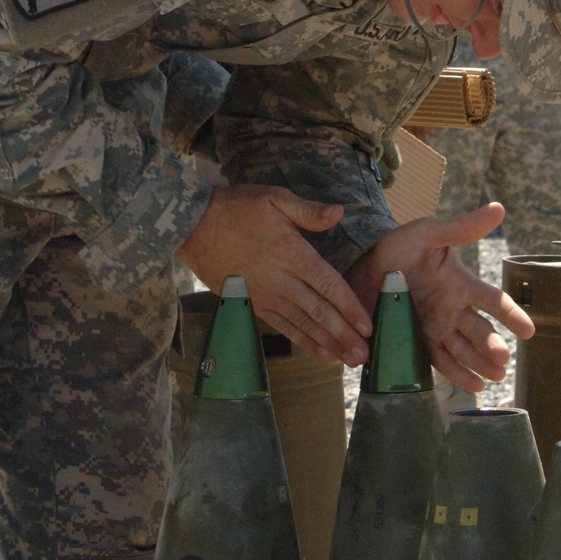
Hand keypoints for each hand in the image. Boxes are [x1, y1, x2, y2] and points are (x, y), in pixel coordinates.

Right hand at [176, 185, 372, 365]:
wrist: (192, 226)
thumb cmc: (236, 208)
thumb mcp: (274, 199)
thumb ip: (308, 211)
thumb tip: (339, 212)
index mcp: (291, 253)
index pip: (328, 285)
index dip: (349, 307)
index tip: (367, 327)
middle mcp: (280, 279)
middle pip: (318, 311)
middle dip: (344, 335)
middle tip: (364, 356)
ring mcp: (265, 295)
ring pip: (302, 324)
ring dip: (328, 343)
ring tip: (348, 360)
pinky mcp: (253, 303)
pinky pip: (281, 326)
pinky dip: (301, 340)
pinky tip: (319, 351)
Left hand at [345, 203, 534, 392]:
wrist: (360, 266)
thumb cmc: (398, 247)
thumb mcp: (429, 233)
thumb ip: (461, 228)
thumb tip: (499, 208)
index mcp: (460, 284)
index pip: (493, 301)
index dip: (511, 315)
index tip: (528, 331)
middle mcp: (452, 309)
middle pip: (479, 331)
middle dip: (491, 346)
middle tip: (502, 359)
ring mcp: (435, 328)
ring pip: (463, 350)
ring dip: (479, 364)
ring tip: (493, 377)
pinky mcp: (416, 342)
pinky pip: (439, 361)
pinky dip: (456, 374)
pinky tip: (473, 386)